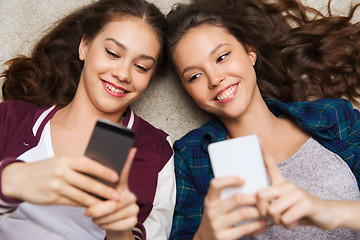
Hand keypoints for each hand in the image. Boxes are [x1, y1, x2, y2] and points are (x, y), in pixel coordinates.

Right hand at [2, 155, 120, 206]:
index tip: (117, 176)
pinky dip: (85, 205)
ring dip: (97, 201)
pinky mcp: (52, 198)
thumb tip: (101, 172)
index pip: (89, 164)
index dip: (104, 171)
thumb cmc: (47, 168)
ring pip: (81, 196)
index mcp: (66, 159)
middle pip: (87, 183)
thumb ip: (78, 166)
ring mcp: (56, 186)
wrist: (20, 178)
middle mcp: (61, 172)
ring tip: (110, 204)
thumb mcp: (61, 161)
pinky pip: (73, 203)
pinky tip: (94, 206)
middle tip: (118, 195)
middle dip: (104, 190)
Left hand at [85, 148, 138, 239]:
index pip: (124, 172)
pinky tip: (101, 224)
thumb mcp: (97, 196)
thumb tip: (89, 170)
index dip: (127, 162)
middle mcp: (131, 194)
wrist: (110, 225)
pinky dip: (107, 226)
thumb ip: (95, 185)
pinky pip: (119, 224)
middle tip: (87, 212)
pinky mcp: (134, 220)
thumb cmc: (100, 207)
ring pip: (116, 214)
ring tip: (92, 218)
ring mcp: (134, 207)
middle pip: (115, 200)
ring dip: (101, 219)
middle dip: (99, 208)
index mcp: (121, 185)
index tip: (131, 150)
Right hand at [195, 176, 266, 239]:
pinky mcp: (223, 237)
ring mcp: (216, 225)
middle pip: (236, 199)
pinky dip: (256, 224)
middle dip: (253, 197)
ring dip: (258, 211)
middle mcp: (211, 211)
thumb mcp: (216, 207)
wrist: (205, 239)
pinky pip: (244, 229)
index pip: (215, 184)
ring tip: (265, 209)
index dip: (230, 179)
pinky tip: (263, 222)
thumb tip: (251, 187)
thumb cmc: (216, 218)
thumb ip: (227, 197)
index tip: (244, 180)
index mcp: (209, 200)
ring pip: (243, 213)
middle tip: (263, 197)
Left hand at [256, 152, 340, 229]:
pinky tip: (293, 222)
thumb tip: (256, 212)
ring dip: (277, 221)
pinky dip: (287, 225)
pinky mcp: (305, 203)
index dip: (263, 152)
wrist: (325, 215)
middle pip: (261, 195)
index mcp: (281, 183)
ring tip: (285, 220)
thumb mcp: (282, 205)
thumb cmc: (298, 211)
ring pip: (273, 210)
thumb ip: (269, 205)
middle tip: (270, 217)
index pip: (270, 165)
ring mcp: (297, 193)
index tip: (257, 137)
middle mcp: (287, 185)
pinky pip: (285, 218)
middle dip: (263, 211)